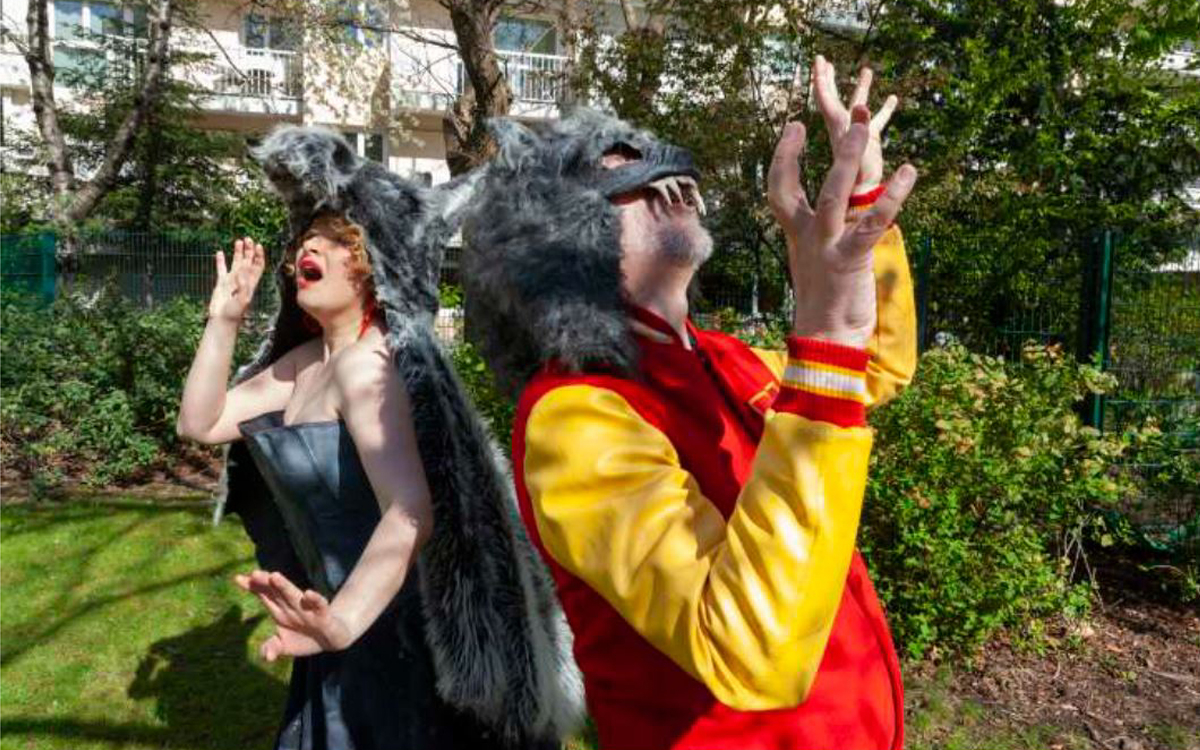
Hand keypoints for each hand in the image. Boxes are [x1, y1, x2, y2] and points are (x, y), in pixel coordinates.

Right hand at [209, 237, 265, 321]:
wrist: (223, 320)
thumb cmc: (235, 313)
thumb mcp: (243, 299)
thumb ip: (243, 285)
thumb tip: (243, 270)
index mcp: (251, 283)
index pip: (257, 267)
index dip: (259, 256)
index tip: (259, 246)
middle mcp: (242, 280)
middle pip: (248, 262)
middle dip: (249, 251)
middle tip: (248, 239)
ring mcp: (232, 281)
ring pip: (236, 263)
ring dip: (238, 252)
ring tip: (238, 241)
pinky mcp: (221, 283)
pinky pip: (221, 269)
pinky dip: (220, 261)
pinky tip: (219, 252)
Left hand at [235, 570, 353, 659]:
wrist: (332, 640)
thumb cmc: (304, 638)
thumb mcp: (285, 646)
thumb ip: (272, 647)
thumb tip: (266, 656)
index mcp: (280, 611)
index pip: (264, 595)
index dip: (252, 587)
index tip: (237, 578)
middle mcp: (292, 606)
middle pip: (276, 592)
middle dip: (265, 583)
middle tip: (254, 574)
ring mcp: (307, 609)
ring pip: (294, 595)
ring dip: (284, 586)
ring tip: (274, 577)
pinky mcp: (324, 615)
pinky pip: (320, 605)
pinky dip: (315, 600)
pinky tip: (308, 594)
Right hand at [768, 104, 915, 348]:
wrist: (825, 338)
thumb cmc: (825, 301)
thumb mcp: (815, 260)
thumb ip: (819, 233)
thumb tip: (832, 212)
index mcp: (798, 234)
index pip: (780, 188)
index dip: (784, 156)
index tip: (794, 126)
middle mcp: (809, 236)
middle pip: (811, 183)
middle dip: (827, 148)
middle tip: (848, 114)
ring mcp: (827, 247)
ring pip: (834, 194)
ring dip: (848, 158)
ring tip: (864, 127)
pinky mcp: (850, 260)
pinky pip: (872, 222)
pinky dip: (892, 196)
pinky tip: (909, 172)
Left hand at [812, 55, 897, 192]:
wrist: (860, 203)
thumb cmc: (854, 186)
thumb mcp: (856, 156)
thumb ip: (859, 132)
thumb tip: (862, 105)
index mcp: (838, 129)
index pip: (826, 101)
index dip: (821, 81)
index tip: (818, 62)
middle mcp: (845, 129)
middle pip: (834, 100)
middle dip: (828, 80)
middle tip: (823, 60)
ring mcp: (858, 136)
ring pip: (858, 107)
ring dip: (860, 89)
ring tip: (866, 70)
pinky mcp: (871, 144)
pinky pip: (878, 122)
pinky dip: (884, 110)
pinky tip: (893, 98)